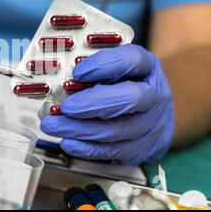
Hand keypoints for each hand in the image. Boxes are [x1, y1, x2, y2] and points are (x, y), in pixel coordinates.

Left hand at [40, 44, 173, 164]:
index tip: (77, 72)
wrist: (154, 114)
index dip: (104, 65)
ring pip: (118, 130)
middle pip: (130, 99)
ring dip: (81, 129)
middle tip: (65, 107)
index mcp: (147, 67)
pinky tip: (68, 142)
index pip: (132, 60)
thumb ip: (96, 70)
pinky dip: (87, 148)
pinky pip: (114, 151)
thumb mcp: (117, 69)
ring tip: (54, 126)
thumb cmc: (127, 85)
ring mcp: (153, 123)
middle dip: (92, 104)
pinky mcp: (144, 147)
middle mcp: (155, 94)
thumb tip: (65, 80)